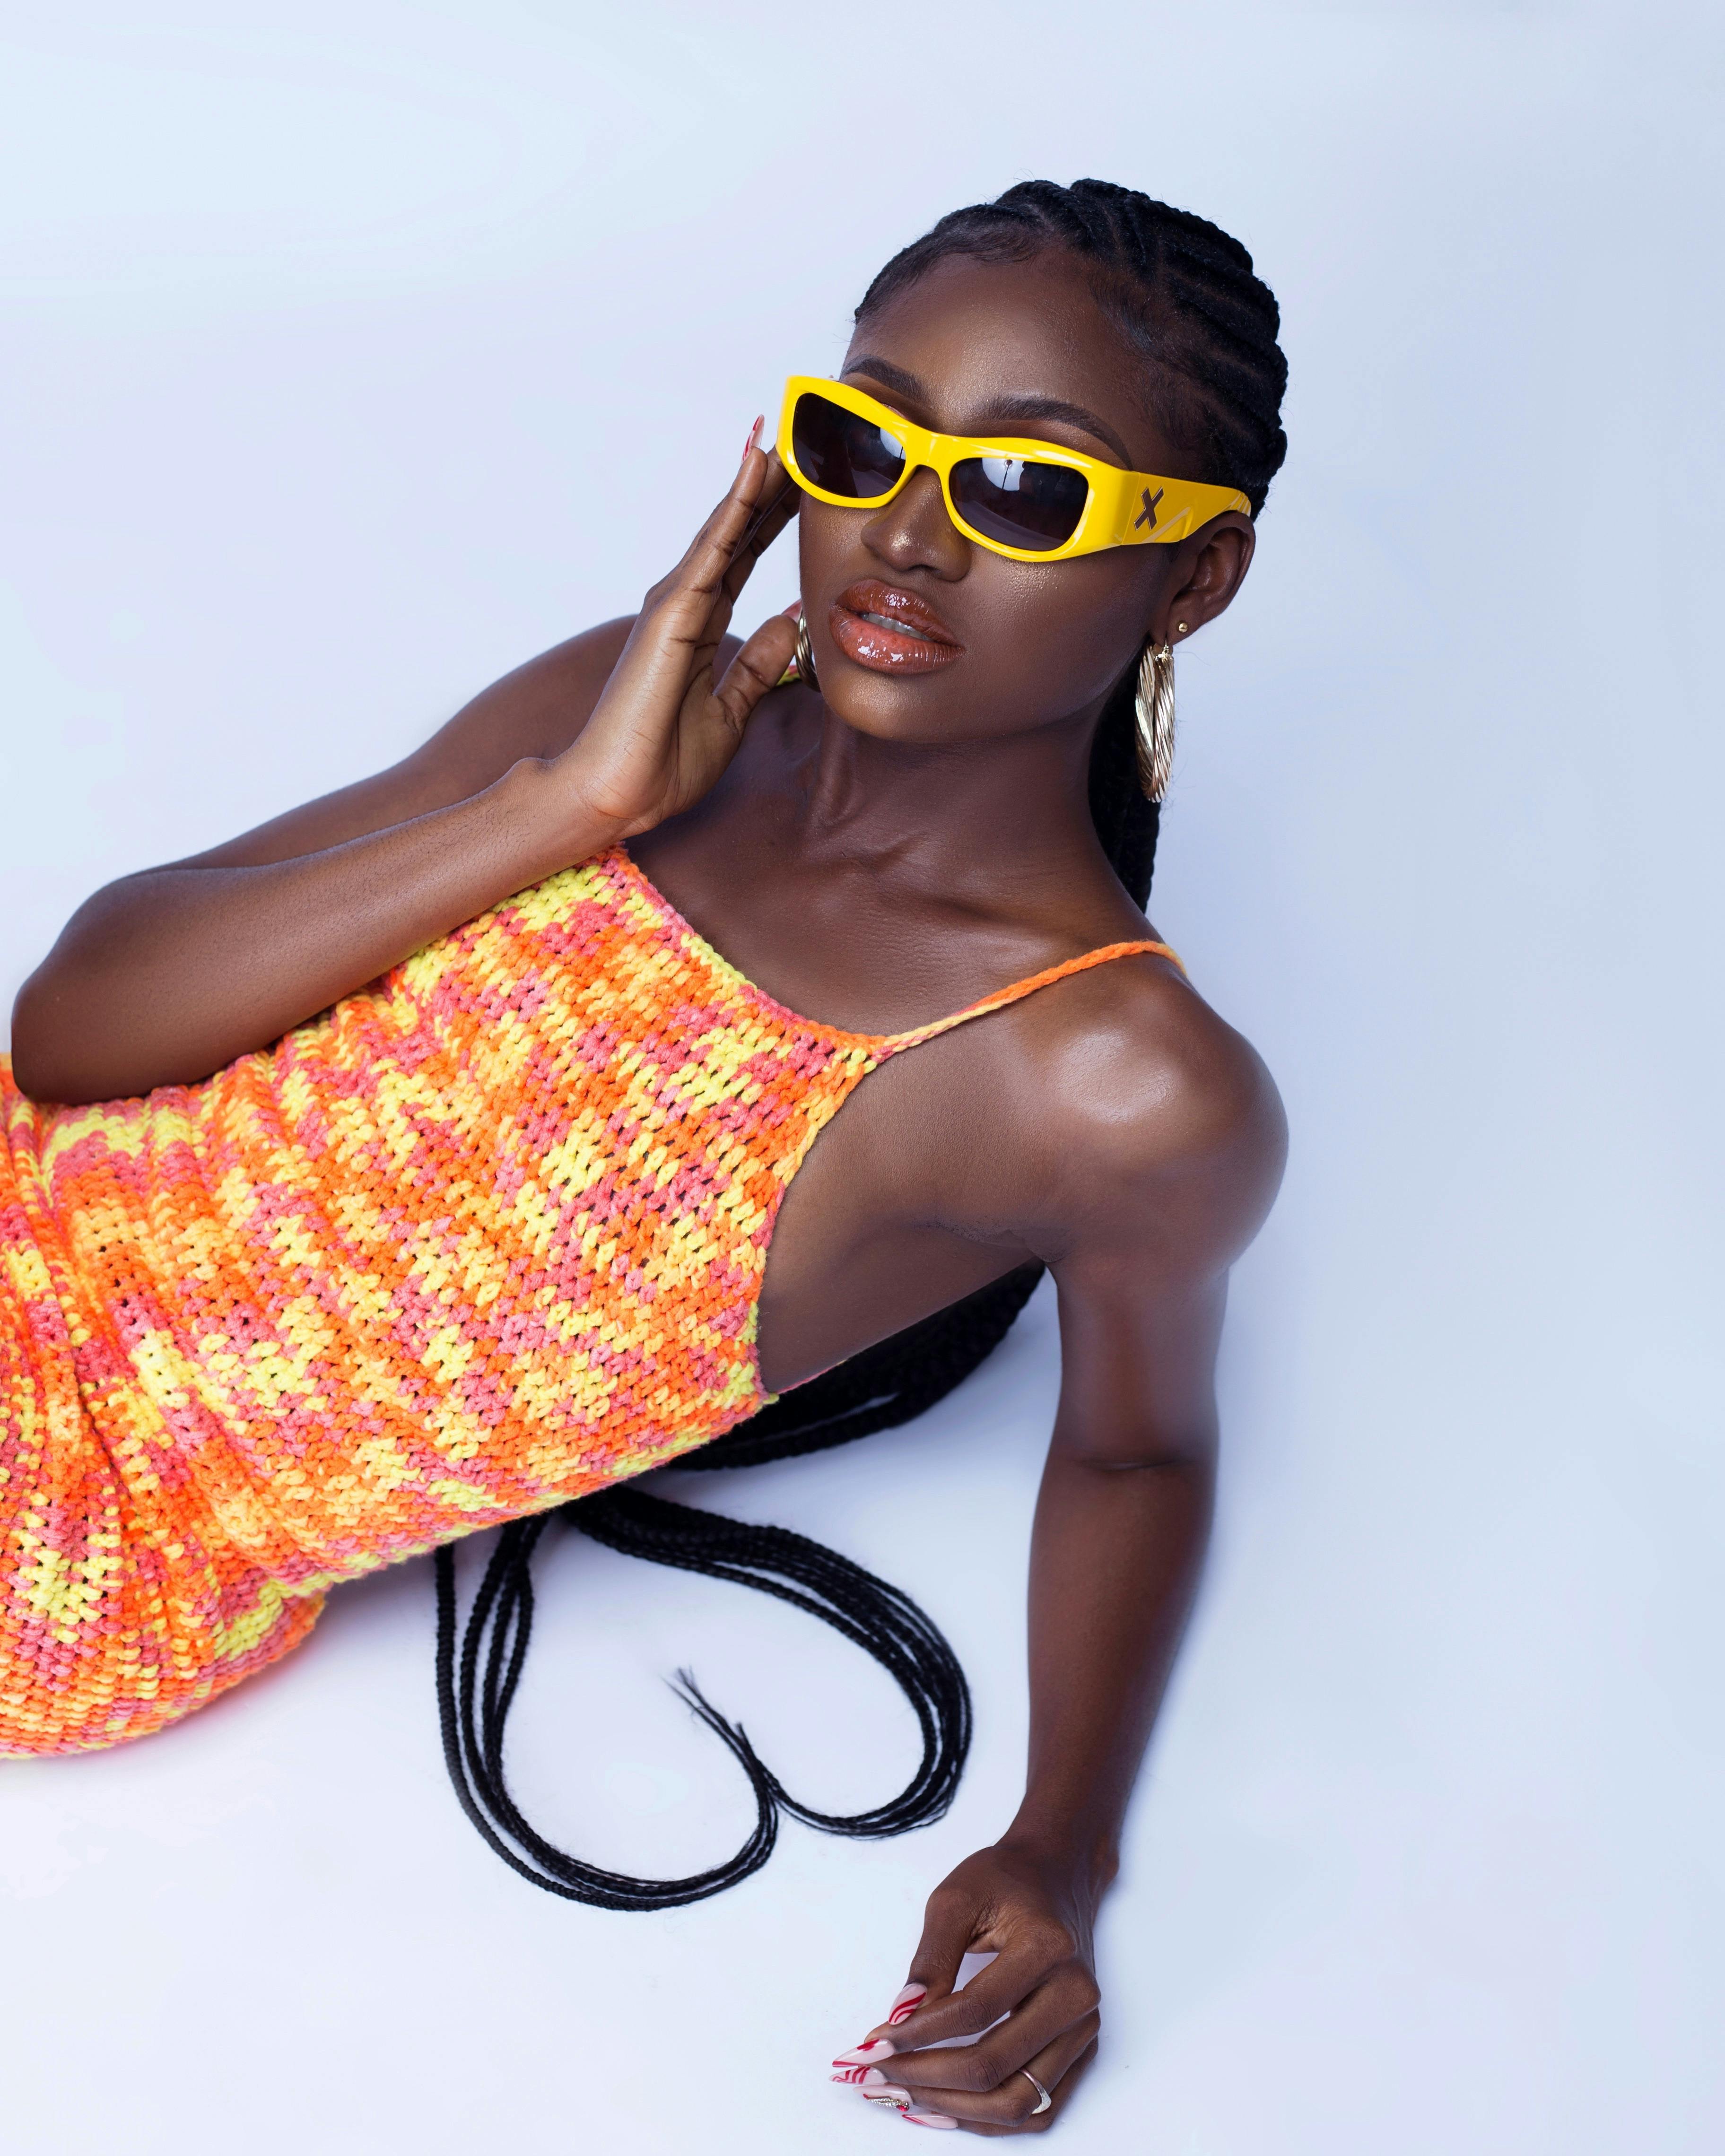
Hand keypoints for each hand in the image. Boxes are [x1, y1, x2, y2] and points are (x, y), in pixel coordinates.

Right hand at [554, 424, 801, 839]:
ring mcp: (675, 604)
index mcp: (701, 628)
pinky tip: (756, 467)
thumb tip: (792, 622)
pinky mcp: (671, 612)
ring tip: (784, 434)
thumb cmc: (665, 763)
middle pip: (737, 533)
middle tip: (803, 441)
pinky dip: (735, 505)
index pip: (745, 559)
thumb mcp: (732, 712)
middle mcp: (686, 605)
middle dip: (769, 489)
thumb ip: (759, 666)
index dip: (774, 520)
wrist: (620, 795)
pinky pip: (712, 548)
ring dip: (755, 480)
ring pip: (724, 528)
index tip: (805, 483)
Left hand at [829, 1843, 1102, 2132]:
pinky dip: (990, 2119)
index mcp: (1046, 1948)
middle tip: (877, 2077)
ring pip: (1018, 2101)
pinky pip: (1039, 2108)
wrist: (1056, 1875)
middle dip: (927, 2078)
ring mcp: (1084, 2027)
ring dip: (955, 2109)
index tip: (873, 2044)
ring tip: (904, 2097)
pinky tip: (946, 2107)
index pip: (973, 2012)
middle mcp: (1075, 1995)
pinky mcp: (1082, 2048)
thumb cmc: (1005, 1880)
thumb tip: (900, 2017)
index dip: (917, 2035)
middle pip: (995, 2065)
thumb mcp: (956, 1899)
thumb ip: (930, 1960)